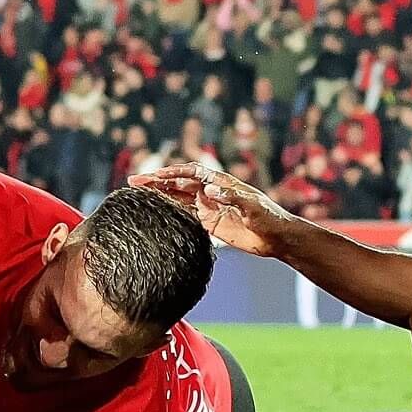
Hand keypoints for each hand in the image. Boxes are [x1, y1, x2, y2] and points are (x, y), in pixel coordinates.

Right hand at [130, 163, 290, 256]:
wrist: (277, 237)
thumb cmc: (269, 217)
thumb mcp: (252, 206)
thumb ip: (230, 197)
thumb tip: (207, 189)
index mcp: (221, 182)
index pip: (191, 173)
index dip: (173, 173)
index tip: (155, 176)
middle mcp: (211, 192)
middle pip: (179, 183)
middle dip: (157, 181)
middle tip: (135, 182)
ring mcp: (208, 206)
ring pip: (178, 197)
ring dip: (159, 194)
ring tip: (138, 193)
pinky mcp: (209, 222)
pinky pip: (184, 214)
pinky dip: (169, 210)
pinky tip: (155, 210)